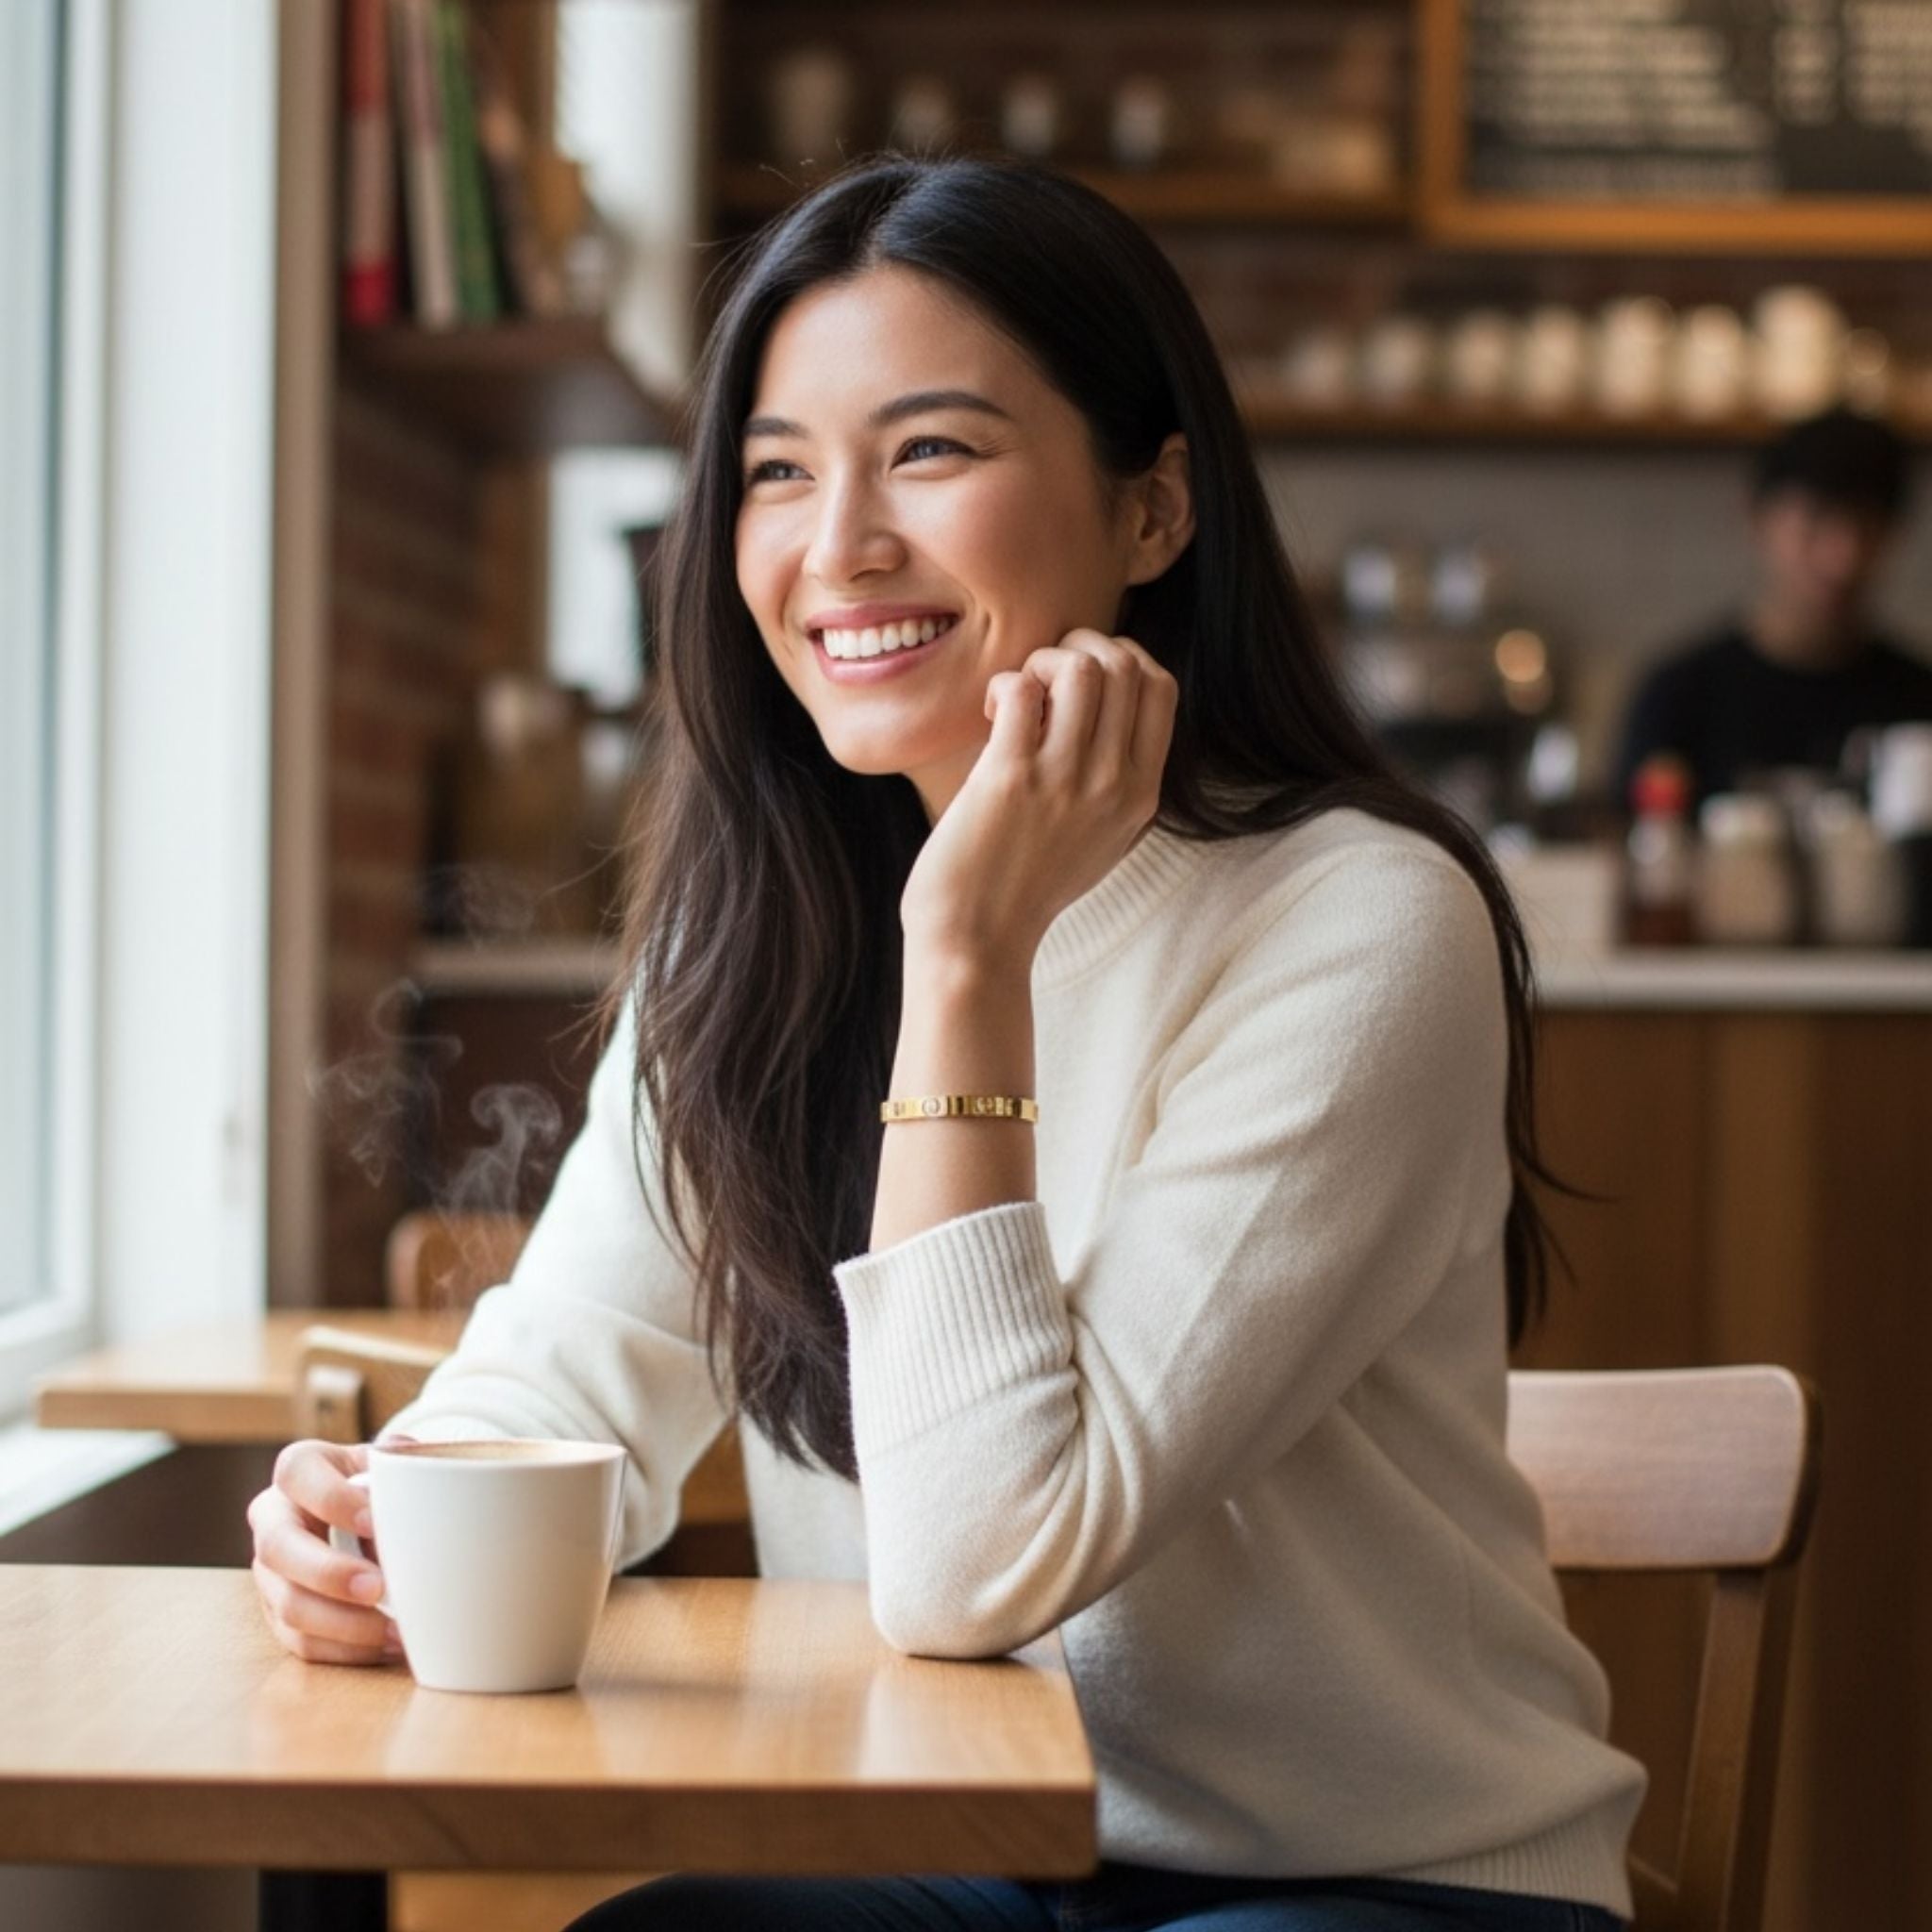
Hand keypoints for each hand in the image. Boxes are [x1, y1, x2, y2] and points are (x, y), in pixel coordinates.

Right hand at [247, 1438, 404, 1665]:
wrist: (368, 1518)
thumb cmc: (382, 1486)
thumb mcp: (390, 1463)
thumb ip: (402, 1460)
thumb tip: (413, 1462)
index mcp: (298, 1470)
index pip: (296, 1473)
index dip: (331, 1497)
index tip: (374, 1520)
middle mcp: (272, 1518)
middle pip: (277, 1547)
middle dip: (328, 1573)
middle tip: (378, 1587)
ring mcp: (270, 1571)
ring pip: (288, 1605)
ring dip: (344, 1624)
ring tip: (396, 1631)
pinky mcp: (279, 1614)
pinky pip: (302, 1642)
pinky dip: (348, 1650)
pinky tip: (388, 1645)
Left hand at [901, 628, 1177, 961]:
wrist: (978, 943)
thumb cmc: (1026, 887)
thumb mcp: (1100, 838)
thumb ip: (1115, 780)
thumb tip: (1105, 705)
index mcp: (1141, 794)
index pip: (1161, 686)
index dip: (1121, 658)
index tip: (1080, 678)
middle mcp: (1114, 785)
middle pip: (1124, 664)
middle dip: (1078, 648)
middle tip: (1041, 678)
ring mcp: (1065, 782)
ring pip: (1079, 667)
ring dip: (1040, 662)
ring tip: (1017, 698)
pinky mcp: (1011, 780)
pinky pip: (1022, 691)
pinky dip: (1005, 686)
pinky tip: (992, 717)